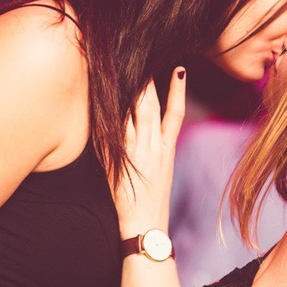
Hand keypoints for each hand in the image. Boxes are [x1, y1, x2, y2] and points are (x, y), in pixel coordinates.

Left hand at [112, 68, 185, 237]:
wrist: (146, 228)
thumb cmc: (150, 203)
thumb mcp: (160, 172)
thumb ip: (156, 151)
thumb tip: (148, 130)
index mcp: (167, 151)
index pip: (175, 114)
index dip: (178, 92)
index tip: (180, 70)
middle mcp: (155, 150)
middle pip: (153, 109)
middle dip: (149, 84)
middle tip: (146, 58)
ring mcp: (138, 156)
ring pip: (136, 118)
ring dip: (132, 95)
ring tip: (129, 72)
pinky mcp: (121, 165)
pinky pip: (115, 138)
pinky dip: (111, 121)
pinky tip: (106, 103)